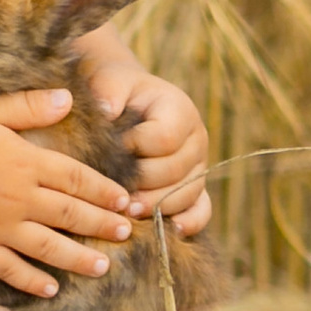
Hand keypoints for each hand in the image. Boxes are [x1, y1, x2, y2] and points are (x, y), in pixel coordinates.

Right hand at [0, 87, 137, 298]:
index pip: (77, 178)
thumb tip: (68, 98)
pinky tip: (50, 288)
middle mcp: (18, 197)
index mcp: (25, 161)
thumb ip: (30, 106)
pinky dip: (32, 281)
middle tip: (126, 234)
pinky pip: (10, 269)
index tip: (125, 200)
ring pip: (49, 247)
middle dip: (102, 226)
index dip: (104, 190)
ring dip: (79, 258)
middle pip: (71, 215)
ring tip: (103, 266)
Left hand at [78, 33, 212, 235]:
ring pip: (187, 194)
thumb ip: (109, 91)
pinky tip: (168, 229)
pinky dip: (189, 223)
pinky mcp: (196, 187)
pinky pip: (202, 210)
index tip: (109, 149)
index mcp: (180, 110)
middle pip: (176, 171)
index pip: (164, 138)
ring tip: (128, 212)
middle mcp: (197, 139)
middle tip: (114, 195)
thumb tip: (108, 112)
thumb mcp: (110, 80)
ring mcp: (199, 166)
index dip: (135, 148)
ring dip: (157, 207)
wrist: (127, 102)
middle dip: (142, 184)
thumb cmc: (117, 92)